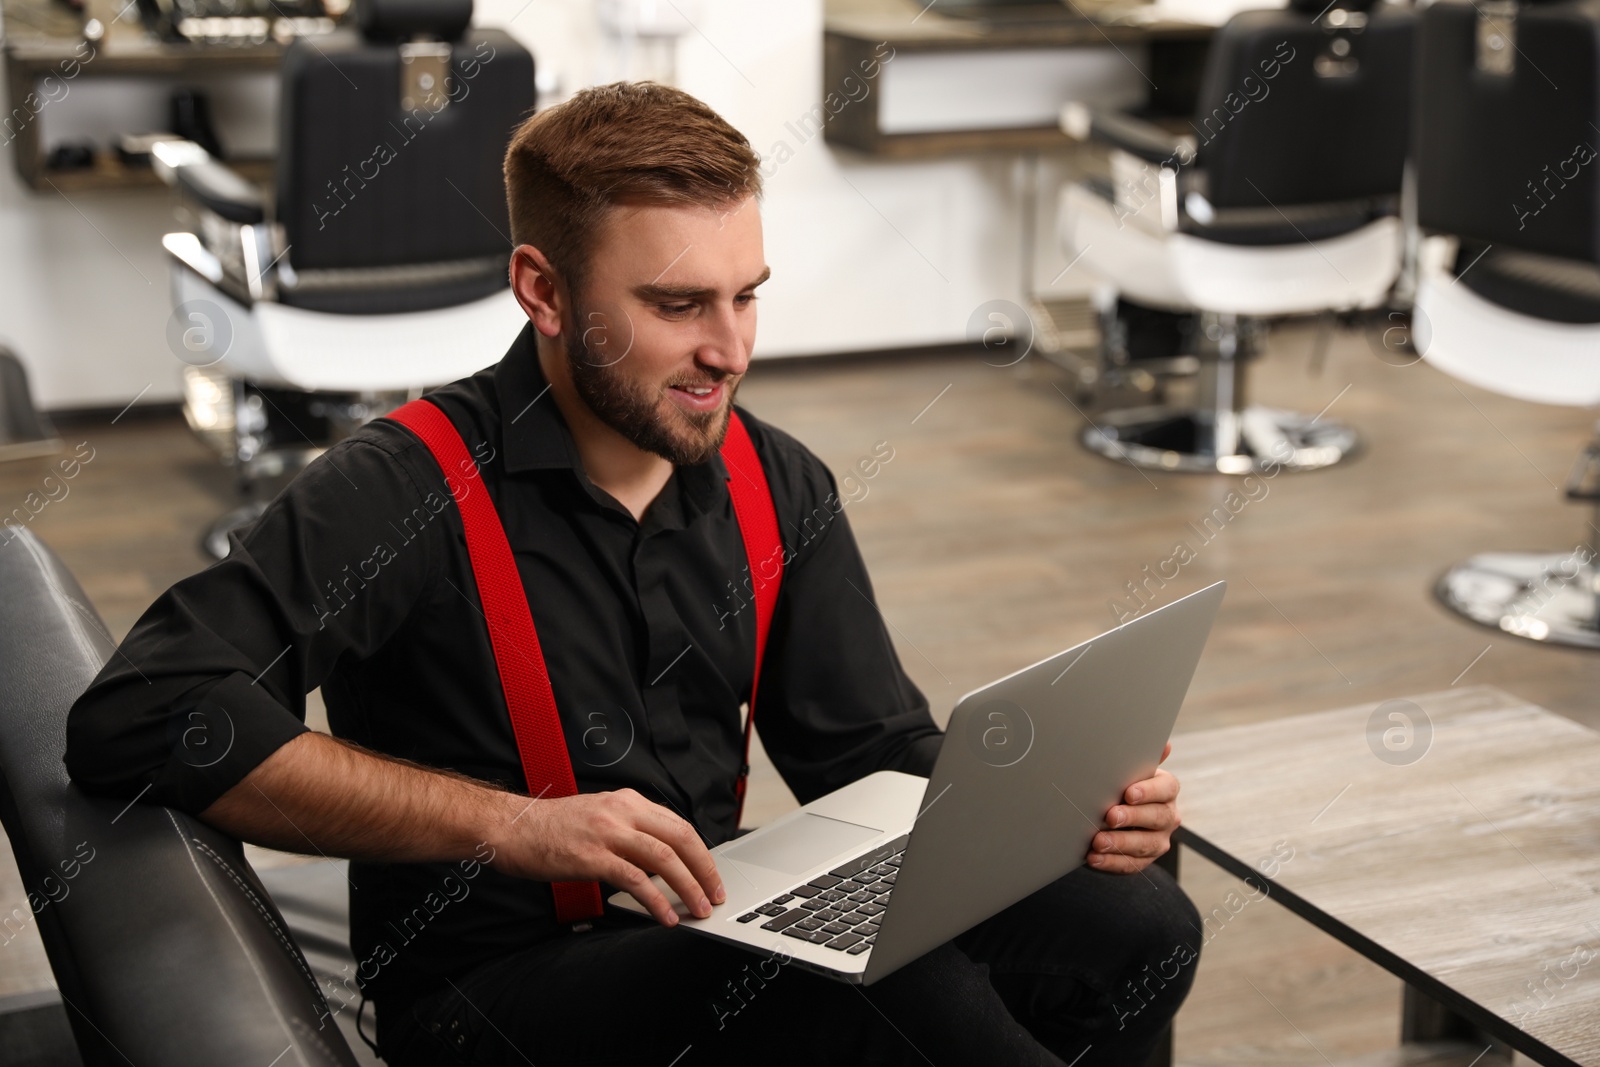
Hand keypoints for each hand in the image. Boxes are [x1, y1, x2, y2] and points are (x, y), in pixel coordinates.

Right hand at [489, 787, 725, 926]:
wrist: (510, 827)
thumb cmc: (550, 828)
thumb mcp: (598, 816)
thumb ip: (628, 830)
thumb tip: (660, 857)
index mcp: (627, 802)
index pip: (678, 825)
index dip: (701, 853)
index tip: (711, 875)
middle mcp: (622, 812)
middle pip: (680, 838)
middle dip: (705, 869)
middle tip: (715, 894)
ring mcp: (608, 833)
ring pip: (664, 858)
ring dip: (688, 886)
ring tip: (698, 909)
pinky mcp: (592, 857)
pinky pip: (635, 880)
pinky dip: (656, 900)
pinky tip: (664, 916)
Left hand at [1088, 742, 1178, 874]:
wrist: (1112, 815)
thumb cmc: (1121, 786)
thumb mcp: (1128, 771)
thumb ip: (1140, 759)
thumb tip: (1164, 744)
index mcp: (1165, 789)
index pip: (1166, 789)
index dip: (1148, 791)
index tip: (1128, 793)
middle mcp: (1167, 815)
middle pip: (1157, 817)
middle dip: (1132, 818)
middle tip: (1110, 817)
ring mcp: (1158, 840)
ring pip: (1146, 845)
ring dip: (1121, 844)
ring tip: (1098, 842)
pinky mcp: (1144, 860)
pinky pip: (1131, 865)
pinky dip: (1112, 863)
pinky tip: (1094, 858)